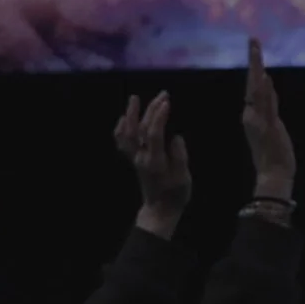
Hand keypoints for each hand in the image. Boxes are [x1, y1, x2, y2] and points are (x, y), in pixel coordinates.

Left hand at [113, 92, 190, 214]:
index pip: (154, 135)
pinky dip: (121, 128)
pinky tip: (124, 117)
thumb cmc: (175, 194)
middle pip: (142, 130)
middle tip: (163, 94)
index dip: (159, 117)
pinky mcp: (132, 159)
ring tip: (134, 98)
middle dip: (151, 110)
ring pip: (127, 134)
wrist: (159, 209)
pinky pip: (122, 142)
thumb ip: (180, 157)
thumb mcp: (184, 178)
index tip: (167, 102)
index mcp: (155, 162)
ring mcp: (134, 158)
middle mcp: (141, 157)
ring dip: (131, 115)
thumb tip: (175, 138)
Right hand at [242, 38, 294, 199]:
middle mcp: (252, 114)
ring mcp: (259, 120)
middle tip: (253, 39)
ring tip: (255, 50)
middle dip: (254, 60)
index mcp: (252, 114)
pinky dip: (265, 92)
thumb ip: (268, 106)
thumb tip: (266, 84)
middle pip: (253, 82)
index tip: (255, 48)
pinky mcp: (267, 127)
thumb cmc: (274, 154)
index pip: (253, 85)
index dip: (254, 66)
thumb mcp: (272, 126)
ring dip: (257, 69)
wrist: (273, 175)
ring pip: (257, 90)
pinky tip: (265, 78)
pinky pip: (266, 106)